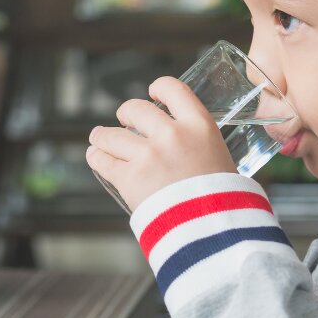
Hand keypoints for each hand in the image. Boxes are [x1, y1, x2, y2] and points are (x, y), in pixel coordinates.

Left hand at [86, 76, 236, 211]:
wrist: (214, 230)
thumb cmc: (222, 199)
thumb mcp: (219, 157)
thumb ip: (197, 143)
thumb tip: (180, 141)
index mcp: (199, 125)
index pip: (173, 88)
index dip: (159, 87)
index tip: (152, 93)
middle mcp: (172, 134)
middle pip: (136, 109)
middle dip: (126, 113)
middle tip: (124, 120)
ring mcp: (149, 155)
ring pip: (111, 135)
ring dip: (101, 136)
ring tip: (98, 139)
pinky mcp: (130, 178)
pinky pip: (103, 160)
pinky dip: (96, 156)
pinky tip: (95, 155)